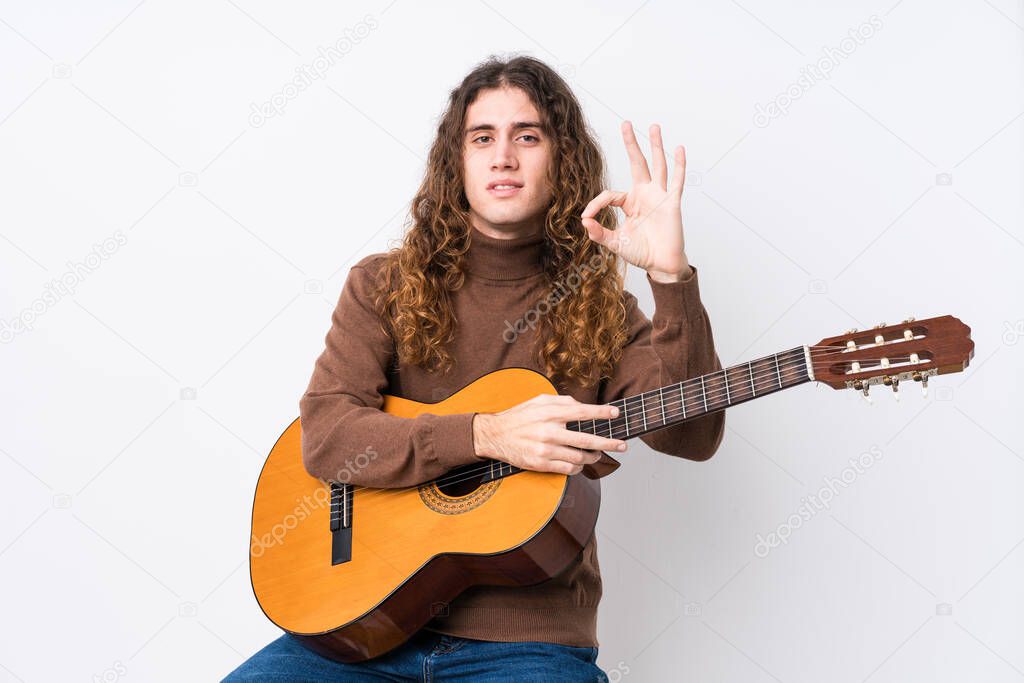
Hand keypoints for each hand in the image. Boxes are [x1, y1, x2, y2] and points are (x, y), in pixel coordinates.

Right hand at [472, 394, 627, 474]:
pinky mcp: (541, 464)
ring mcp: (545, 449)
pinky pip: (568, 469)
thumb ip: (561, 401)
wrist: (494, 435)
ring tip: (599, 454)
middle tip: (622, 445)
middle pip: (586, 439)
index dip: (601, 413)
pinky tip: (581, 463)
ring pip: (579, 457)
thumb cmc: (519, 416)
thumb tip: (582, 406)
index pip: (581, 412)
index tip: (616, 414)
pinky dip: (578, 467)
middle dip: (609, 443)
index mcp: (549, 412)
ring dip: (593, 457)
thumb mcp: (538, 400)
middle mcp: (549, 431)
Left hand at [580, 121, 691, 281]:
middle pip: (637, 163)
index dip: (596, 204)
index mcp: (630, 203)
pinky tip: (679, 149)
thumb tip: (583, 221)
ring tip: (654, 126)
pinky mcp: (671, 203)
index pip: (610, 194)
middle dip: (631, 144)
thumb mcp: (615, 242)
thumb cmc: (641, 253)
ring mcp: (659, 196)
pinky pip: (676, 181)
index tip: (587, 218)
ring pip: (657, 165)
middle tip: (625, 123)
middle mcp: (645, 195)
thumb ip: (599, 233)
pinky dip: (679, 165)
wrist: (660, 264)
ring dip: (655, 146)